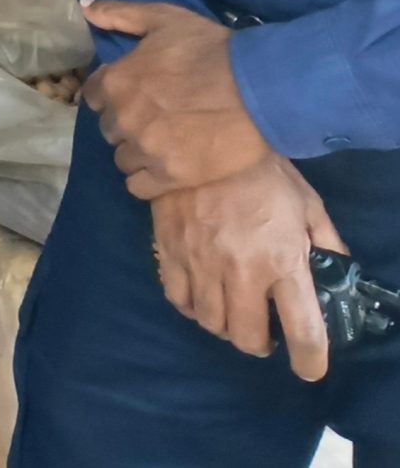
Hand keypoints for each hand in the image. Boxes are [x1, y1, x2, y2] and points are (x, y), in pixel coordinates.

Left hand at [83, 0, 272, 197]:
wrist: (261, 88)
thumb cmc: (213, 50)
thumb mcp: (164, 19)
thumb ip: (120, 13)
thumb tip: (85, 7)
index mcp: (116, 81)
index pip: (93, 97)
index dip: (113, 95)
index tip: (135, 95)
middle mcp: (123, 117)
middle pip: (110, 128)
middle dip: (127, 123)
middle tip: (156, 119)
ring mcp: (145, 149)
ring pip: (122, 158)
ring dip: (137, 152)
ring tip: (164, 144)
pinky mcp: (171, 176)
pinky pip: (138, 186)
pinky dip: (147, 180)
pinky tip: (166, 168)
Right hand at [149, 156, 345, 381]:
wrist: (203, 138)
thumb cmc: (263, 171)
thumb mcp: (308, 205)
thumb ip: (325, 242)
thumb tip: (335, 271)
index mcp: (283, 261)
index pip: (302, 330)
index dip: (310, 360)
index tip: (310, 368)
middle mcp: (242, 271)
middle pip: (246, 337)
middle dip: (259, 344)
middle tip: (264, 332)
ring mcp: (202, 263)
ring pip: (210, 323)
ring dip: (225, 327)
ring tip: (232, 312)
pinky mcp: (170, 250)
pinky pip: (178, 299)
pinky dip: (192, 307)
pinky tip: (201, 296)